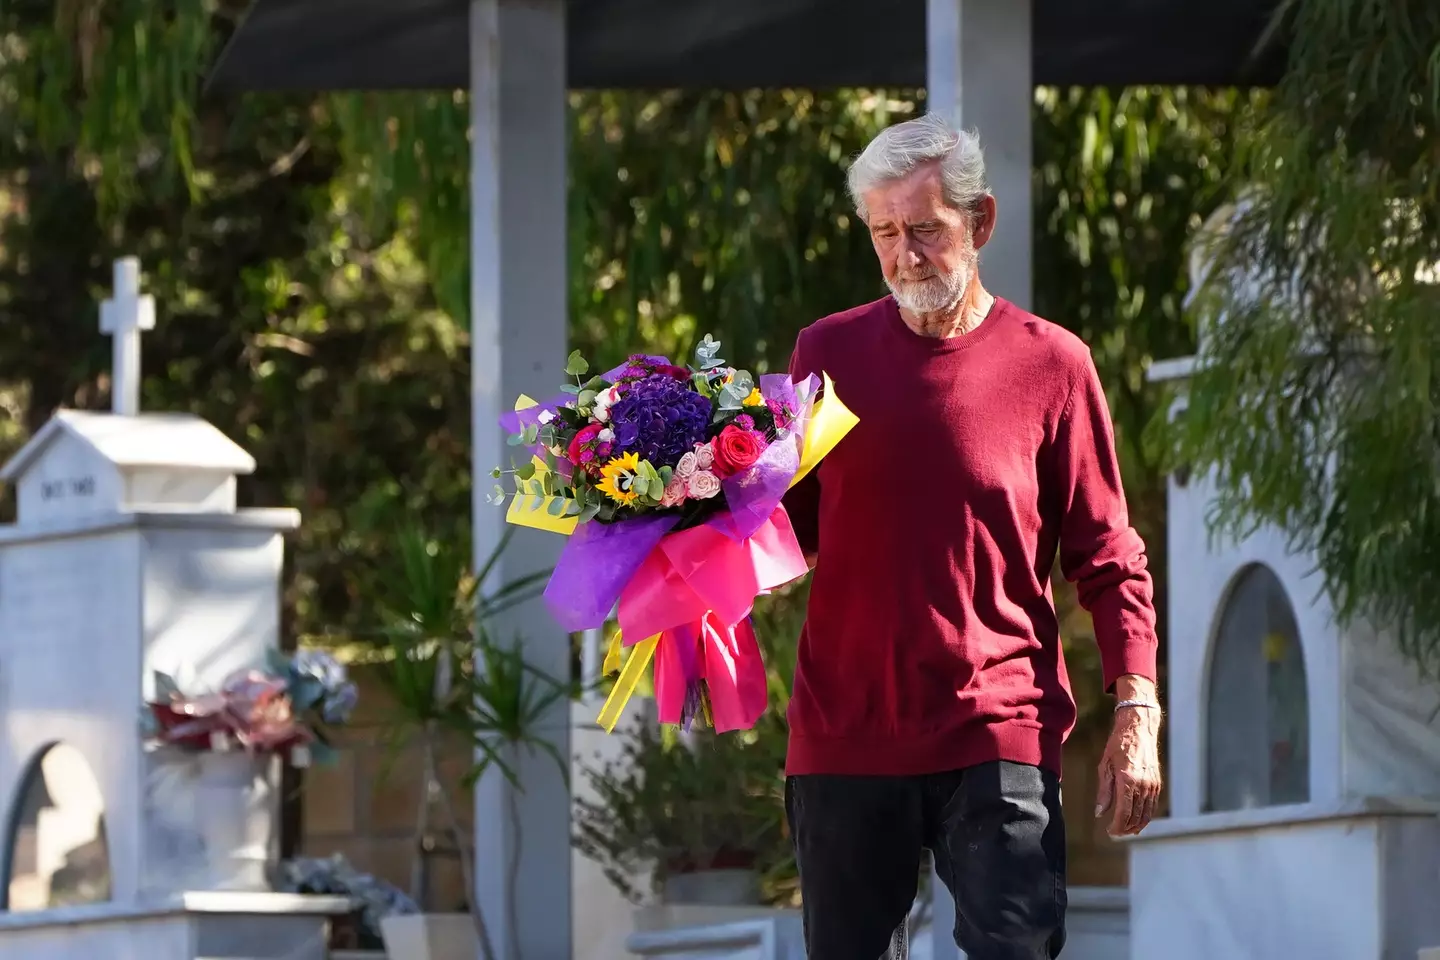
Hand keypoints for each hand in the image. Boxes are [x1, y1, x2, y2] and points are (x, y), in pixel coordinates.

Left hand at [1095, 674, 1162, 836]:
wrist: (1138, 728)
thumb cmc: (1117, 745)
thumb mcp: (1104, 766)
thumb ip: (1104, 792)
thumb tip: (1100, 813)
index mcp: (1128, 781)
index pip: (1123, 813)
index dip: (1117, 826)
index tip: (1110, 832)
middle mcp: (1143, 785)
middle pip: (1136, 817)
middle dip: (1126, 828)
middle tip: (1116, 833)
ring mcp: (1152, 785)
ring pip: (1147, 814)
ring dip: (1137, 825)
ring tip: (1126, 830)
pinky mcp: (1157, 783)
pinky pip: (1152, 806)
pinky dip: (1145, 816)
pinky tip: (1137, 819)